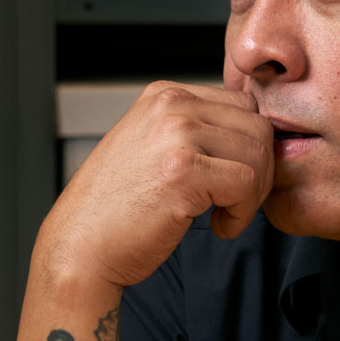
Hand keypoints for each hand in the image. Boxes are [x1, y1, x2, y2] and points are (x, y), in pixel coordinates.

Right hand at [35, 82, 275, 291]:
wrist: (80, 245)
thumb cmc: (116, 208)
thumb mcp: (151, 147)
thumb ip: (193, 131)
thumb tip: (252, 137)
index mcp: (164, 95)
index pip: (241, 106)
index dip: (247, 148)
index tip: (231, 180)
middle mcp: (171, 106)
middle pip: (257, 127)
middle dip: (258, 171)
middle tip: (236, 203)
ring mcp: (177, 135)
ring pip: (258, 154)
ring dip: (252, 194)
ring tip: (224, 215)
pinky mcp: (186, 171)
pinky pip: (247, 184)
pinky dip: (243, 214)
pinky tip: (219, 227)